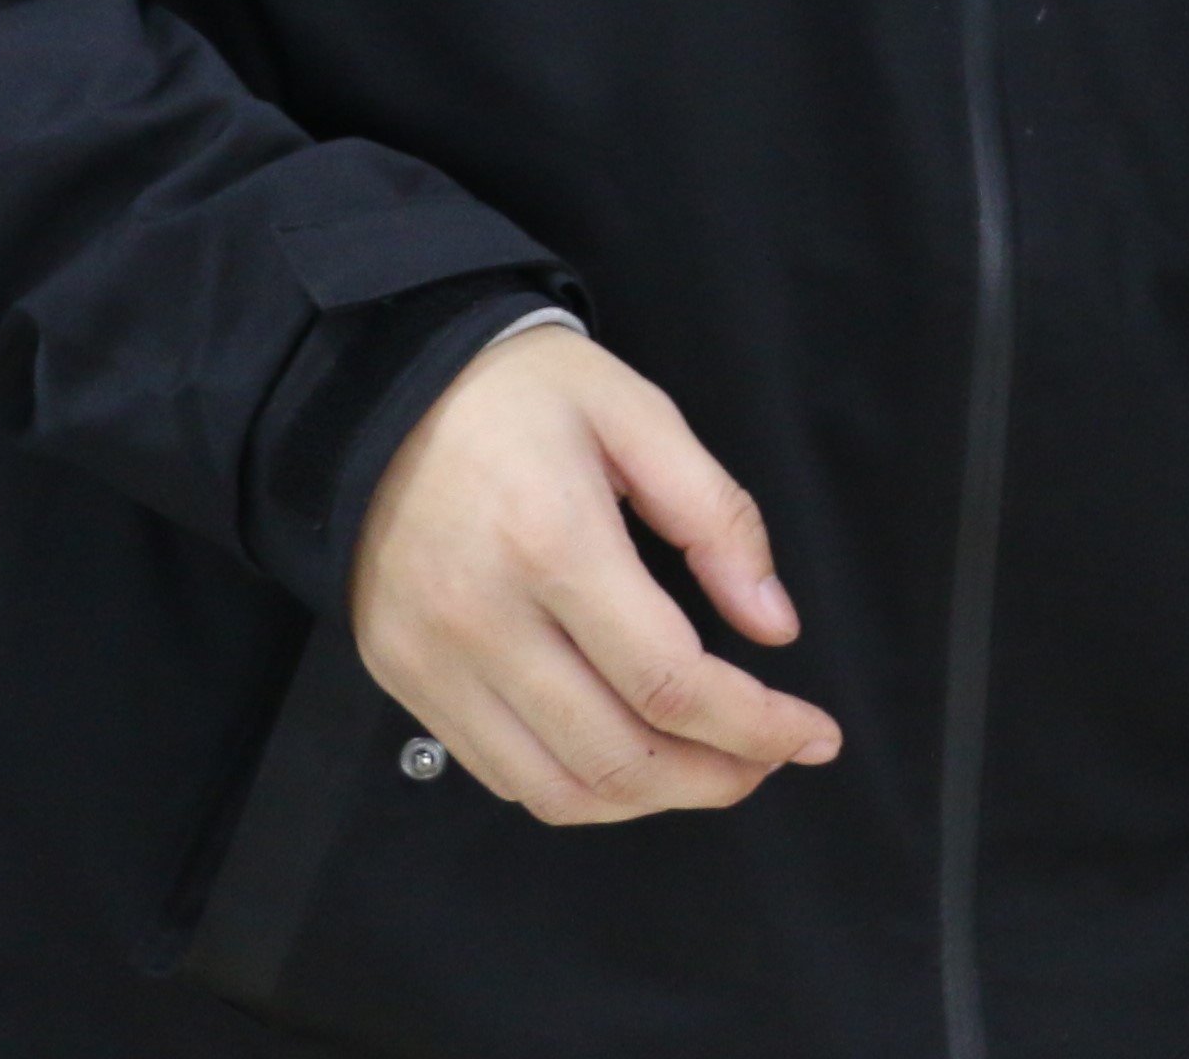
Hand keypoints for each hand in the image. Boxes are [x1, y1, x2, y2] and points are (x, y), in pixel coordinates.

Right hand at [347, 323, 843, 823]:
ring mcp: (434, 661)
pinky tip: (629, 753)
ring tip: (712, 767)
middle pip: (619, 757)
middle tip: (770, 758)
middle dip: (717, 777)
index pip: (671, 682)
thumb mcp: (638, 414)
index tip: (815, 735)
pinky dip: (577, 787)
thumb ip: (718, 518)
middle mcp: (484, 620)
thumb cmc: (516, 392)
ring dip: (651, 799)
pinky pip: (500, 773)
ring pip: (558, 789)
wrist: (373, 389)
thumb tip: (774, 625)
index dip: (758, 726)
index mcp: (553, 543)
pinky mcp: (403, 678)